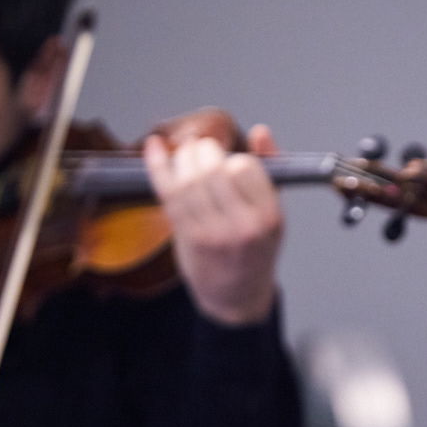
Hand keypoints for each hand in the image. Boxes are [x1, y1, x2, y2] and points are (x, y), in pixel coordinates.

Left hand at [143, 121, 283, 326]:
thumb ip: (270, 168)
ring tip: (185, 153)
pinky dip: (157, 166)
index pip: (244, 167)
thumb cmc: (255, 248)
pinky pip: (168, 194)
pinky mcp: (188, 238)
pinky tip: (153, 147)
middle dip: (203, 151)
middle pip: (213, 171)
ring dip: (182, 158)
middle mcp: (243, 227)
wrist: (237, 295)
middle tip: (201, 148)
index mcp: (269, 216)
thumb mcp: (272, 210)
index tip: (228, 160)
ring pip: (189, 181)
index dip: (232, 157)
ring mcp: (213, 234)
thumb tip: (261, 131)